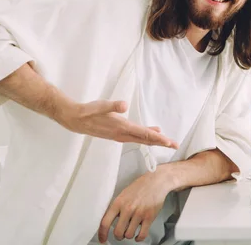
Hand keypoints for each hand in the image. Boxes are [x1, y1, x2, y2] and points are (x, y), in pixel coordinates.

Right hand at [55, 99, 178, 147]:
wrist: (75, 119)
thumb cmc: (88, 111)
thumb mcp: (100, 105)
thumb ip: (113, 105)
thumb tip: (124, 105)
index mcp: (121, 127)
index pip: (143, 134)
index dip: (157, 138)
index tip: (169, 142)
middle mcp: (122, 134)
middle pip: (145, 140)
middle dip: (161, 142)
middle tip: (175, 145)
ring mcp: (119, 136)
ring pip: (141, 139)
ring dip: (154, 140)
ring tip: (167, 141)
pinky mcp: (117, 134)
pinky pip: (135, 137)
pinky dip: (145, 136)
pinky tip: (151, 133)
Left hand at [98, 169, 172, 242]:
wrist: (156, 181)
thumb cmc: (140, 187)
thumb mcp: (124, 194)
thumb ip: (117, 207)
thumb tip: (112, 220)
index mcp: (118, 202)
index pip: (105, 222)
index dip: (102, 234)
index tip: (103, 239)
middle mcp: (127, 209)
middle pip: (118, 232)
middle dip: (118, 236)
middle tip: (120, 234)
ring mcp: (139, 213)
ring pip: (129, 235)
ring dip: (129, 235)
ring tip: (131, 231)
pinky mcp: (149, 217)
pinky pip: (142, 234)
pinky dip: (139, 238)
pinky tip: (138, 236)